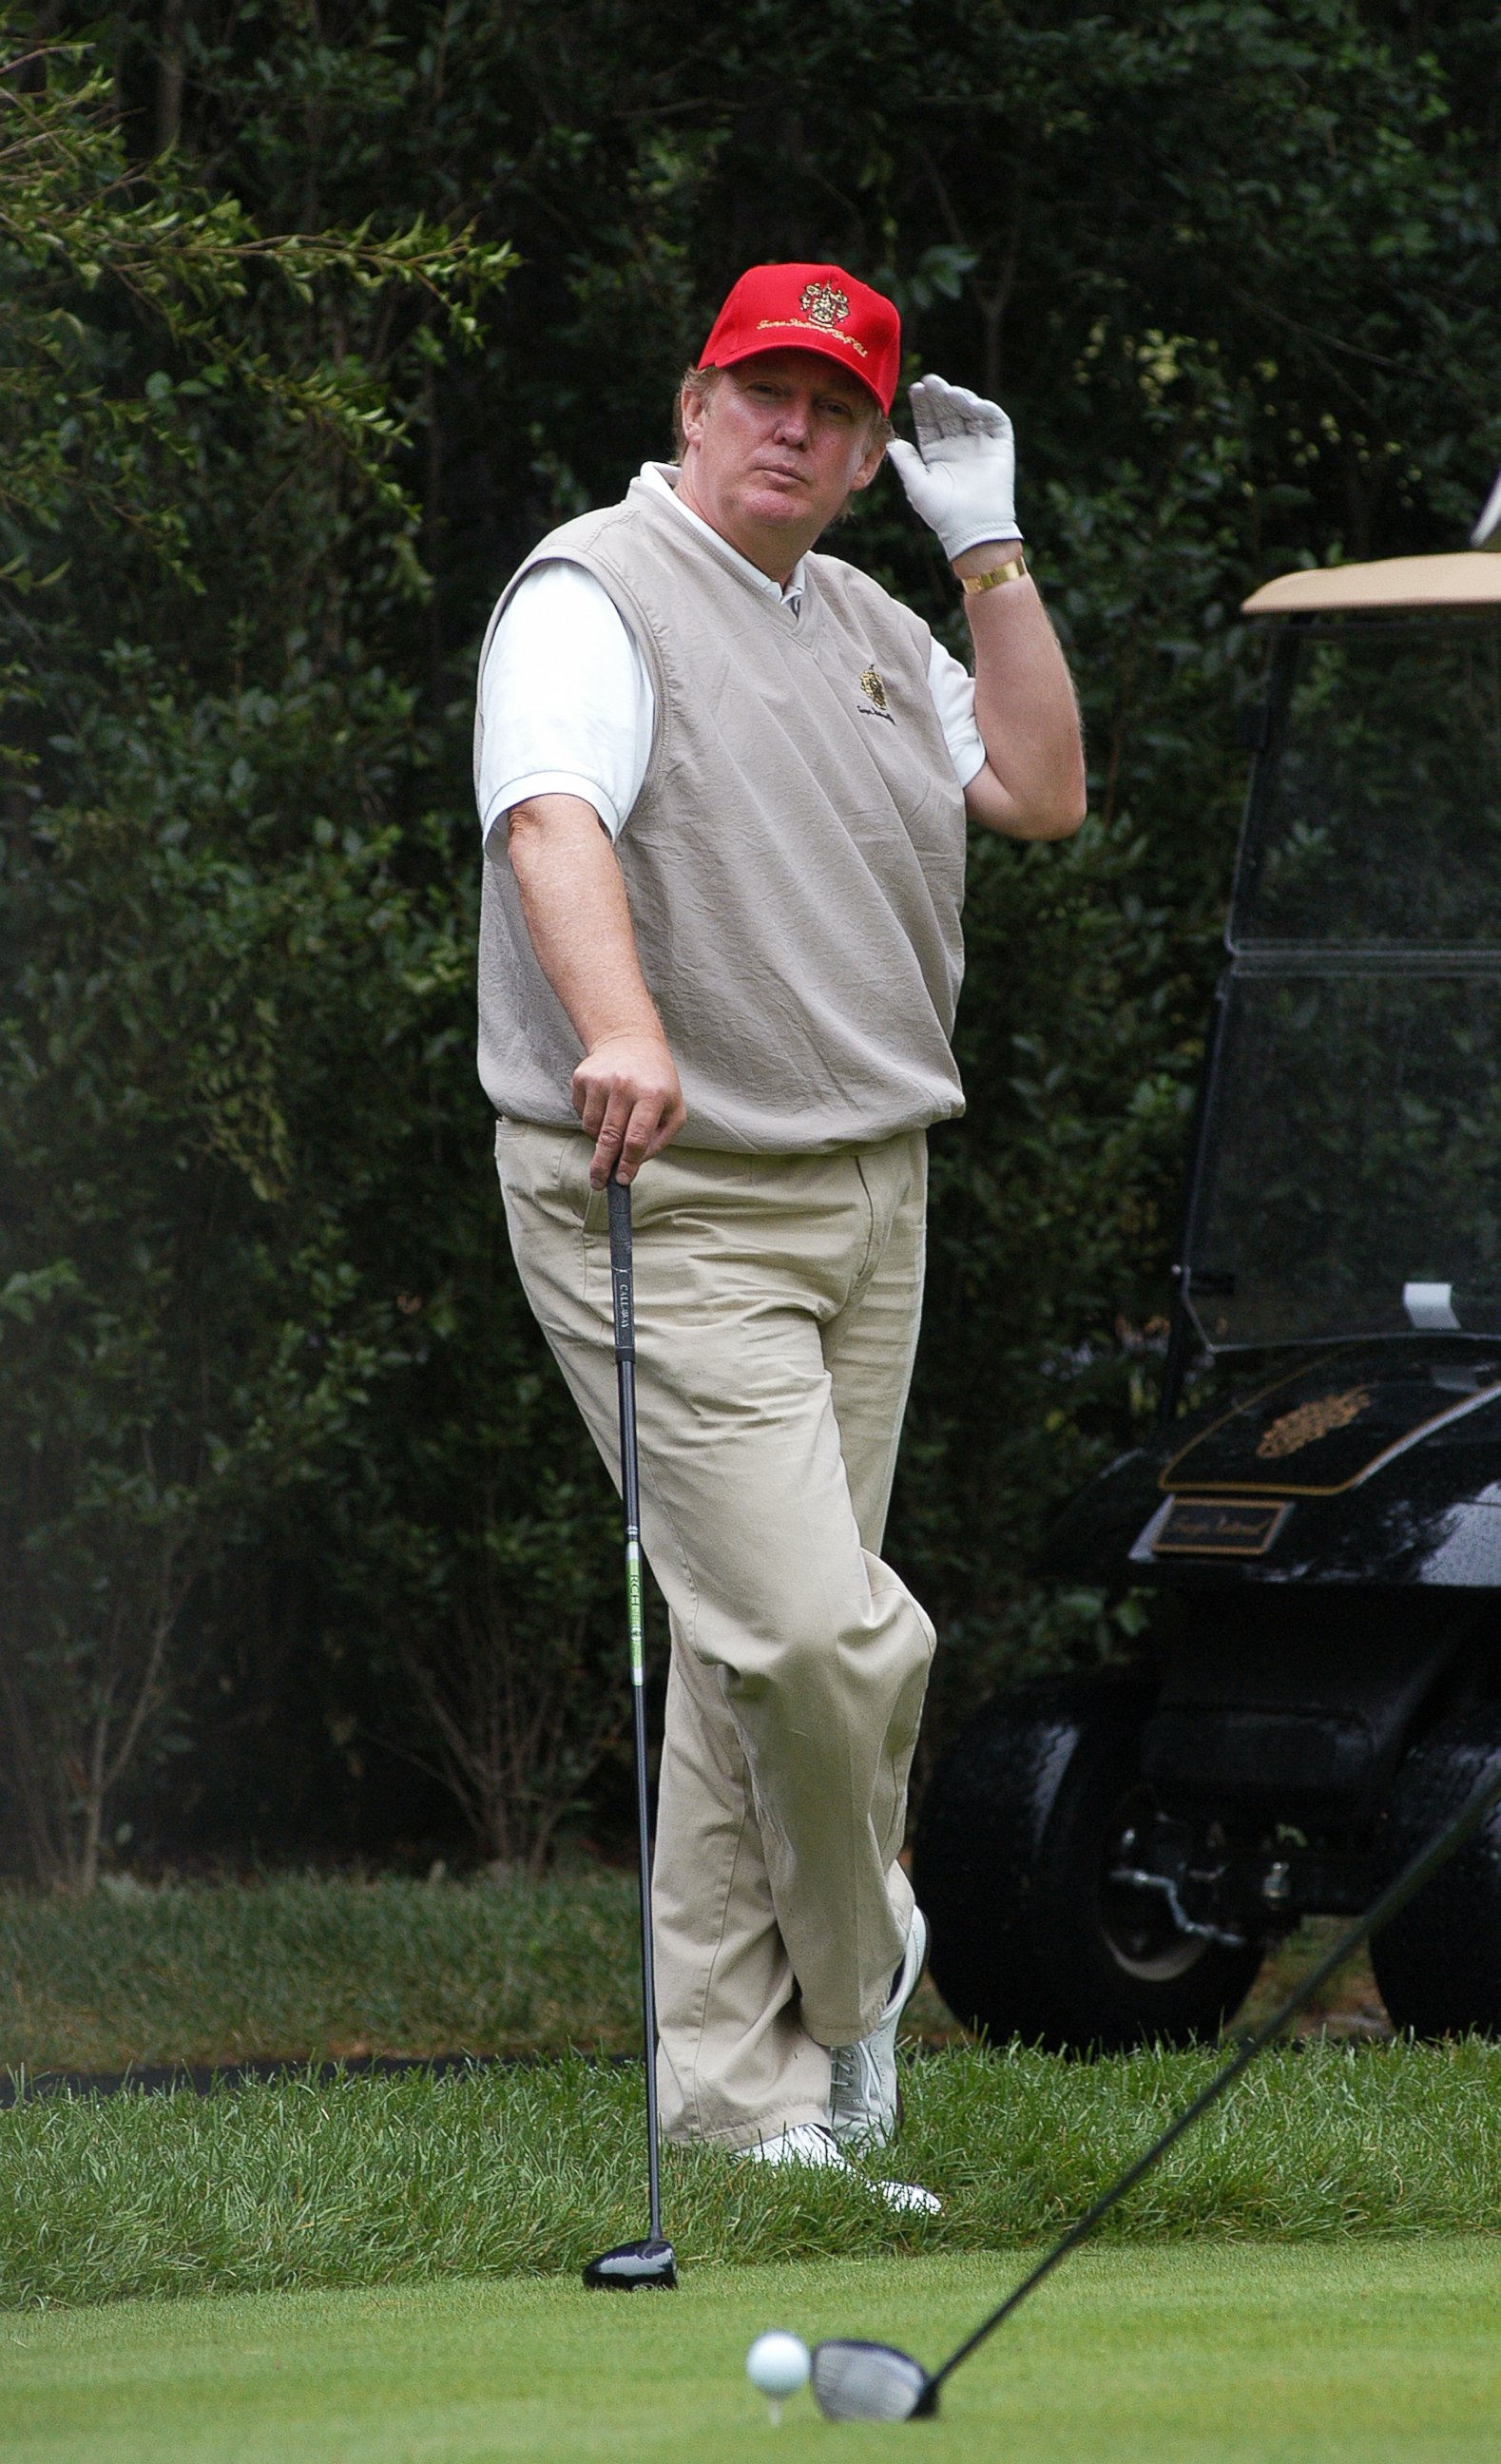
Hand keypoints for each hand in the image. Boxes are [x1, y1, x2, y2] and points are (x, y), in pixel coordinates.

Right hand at [572, 1030, 686, 1187]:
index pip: (636, 1138)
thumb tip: (633, 1164)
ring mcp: (600, 1080)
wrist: (629, 1041)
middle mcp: (624, 1085)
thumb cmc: (656, 1081)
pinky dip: (592, 1120)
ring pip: (592, 1129)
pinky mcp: (582, 1078)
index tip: (622, 1180)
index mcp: (653, 1094)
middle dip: (603, 1166)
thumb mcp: (673, 1107)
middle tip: (598, 1183)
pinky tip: (605, 1106)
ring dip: (599, 1140)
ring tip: (613, 1128)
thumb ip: (659, 1139)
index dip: (628, 1164)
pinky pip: (581, 1114)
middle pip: (609, 1138)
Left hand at [886, 375, 1019, 561]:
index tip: (916, 389)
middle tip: (930, 381)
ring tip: (949, 392)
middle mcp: (957, 445)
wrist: (973, 530)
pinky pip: (995, 421)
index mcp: (937, 453)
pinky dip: (985, 409)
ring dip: (960, 399)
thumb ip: (905, 462)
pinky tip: (972, 404)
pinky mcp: (1000, 446)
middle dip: (939, 396)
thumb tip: (892, 442)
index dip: (923, 406)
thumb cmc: (943, 513)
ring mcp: (979, 444)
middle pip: (948, 412)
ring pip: (969, 412)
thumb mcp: (917, 486)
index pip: (929, 422)